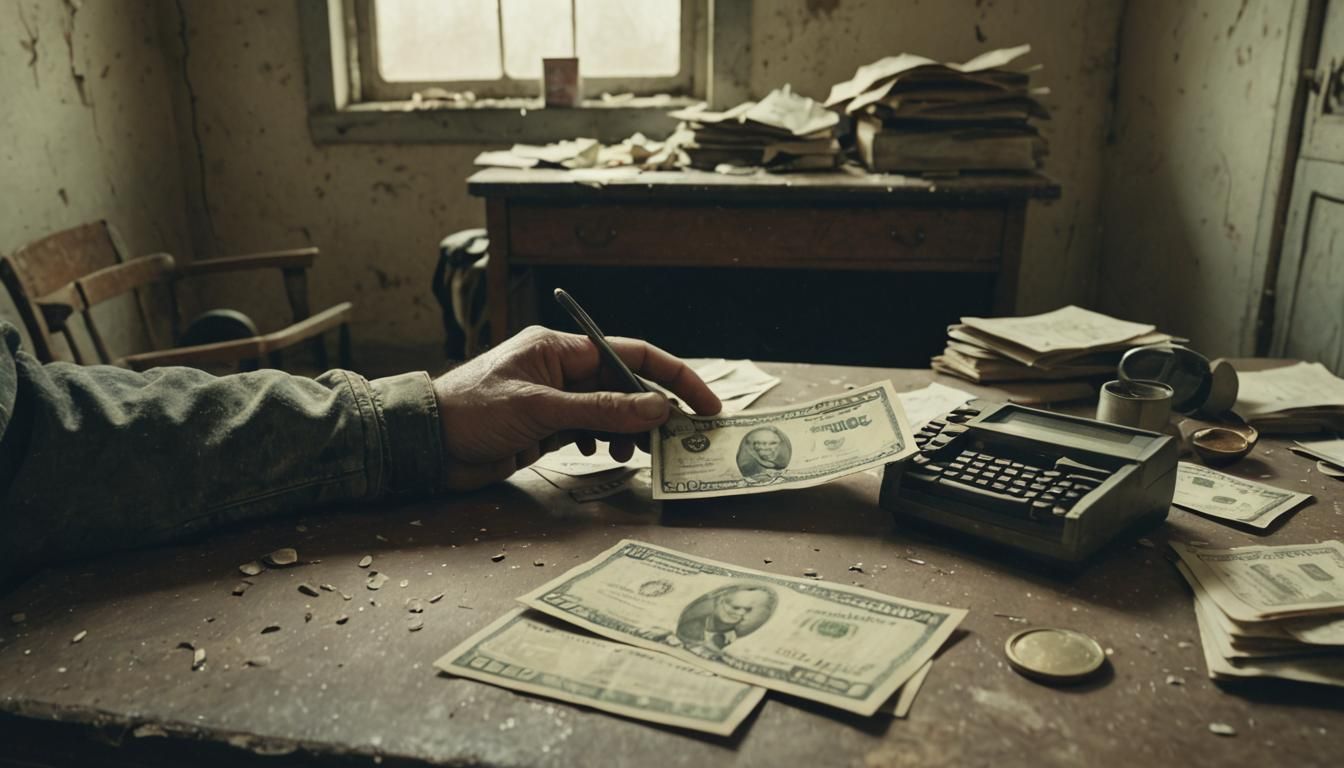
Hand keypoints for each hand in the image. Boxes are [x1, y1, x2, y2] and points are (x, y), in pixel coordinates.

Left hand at [432, 326, 720, 489]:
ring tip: (633, 453)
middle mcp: (560, 369)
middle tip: (679, 438)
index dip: (673, 376)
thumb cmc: (471, 413)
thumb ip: (601, 410)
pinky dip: (603, 441)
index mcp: (560, 349)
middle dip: (652, 410)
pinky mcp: (544, 427)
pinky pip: (589, 429)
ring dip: (628, 431)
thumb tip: (656, 408)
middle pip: (625, 384)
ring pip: (609, 411)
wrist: (424, 444)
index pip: (631, 353)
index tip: (704, 403)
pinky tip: (602, 454)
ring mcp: (553, 398)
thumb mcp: (540, 409)